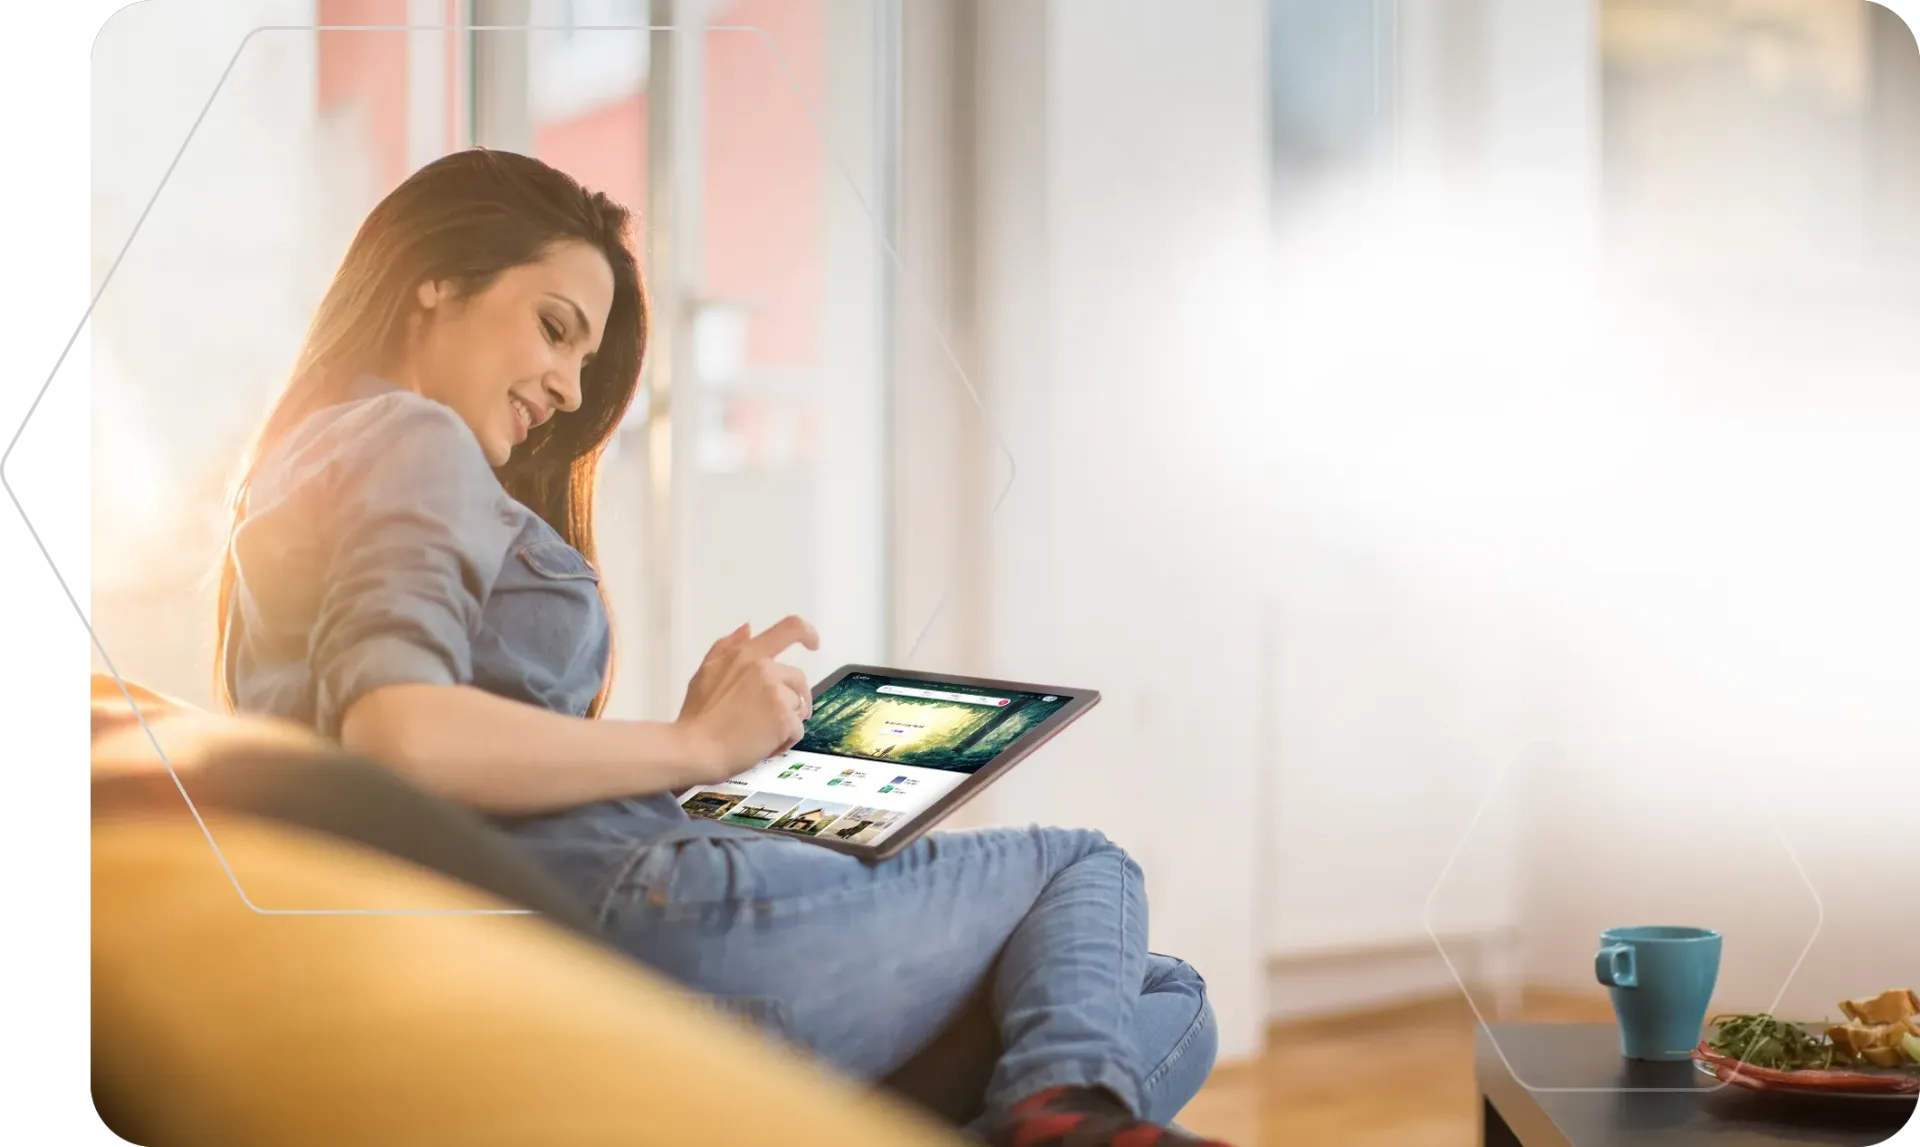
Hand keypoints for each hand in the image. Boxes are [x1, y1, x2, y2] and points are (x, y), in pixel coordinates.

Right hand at [675, 615, 819, 781]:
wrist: (696, 749)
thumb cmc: (697, 715)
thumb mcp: (706, 671)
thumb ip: (727, 646)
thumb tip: (749, 628)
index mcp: (747, 654)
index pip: (789, 628)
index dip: (808, 633)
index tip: (813, 644)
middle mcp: (766, 669)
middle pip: (798, 679)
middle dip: (793, 698)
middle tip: (774, 719)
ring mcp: (777, 694)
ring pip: (798, 707)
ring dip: (787, 722)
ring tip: (764, 735)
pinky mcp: (785, 719)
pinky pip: (797, 730)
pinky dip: (785, 741)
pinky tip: (766, 747)